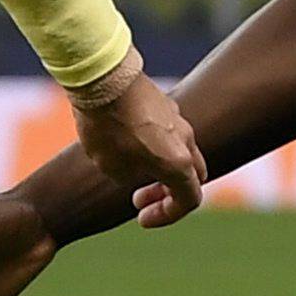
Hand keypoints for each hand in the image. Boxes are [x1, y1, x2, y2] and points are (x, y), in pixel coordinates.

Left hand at [66, 55, 205, 226]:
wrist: (102, 78)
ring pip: (183, 152)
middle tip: (139, 197)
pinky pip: (170, 132)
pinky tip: (130, 144)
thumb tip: (141, 172)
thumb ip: (135, 178)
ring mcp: (178, 119)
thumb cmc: (107, 127)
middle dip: (170, 192)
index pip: (189, 200)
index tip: (141, 217)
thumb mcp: (114, 169)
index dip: (167, 215)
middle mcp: (186, 141)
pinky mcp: (165, 103)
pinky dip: (158, 146)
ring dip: (164, 168)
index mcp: (179, 164)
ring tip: (132, 170)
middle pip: (193, 177)